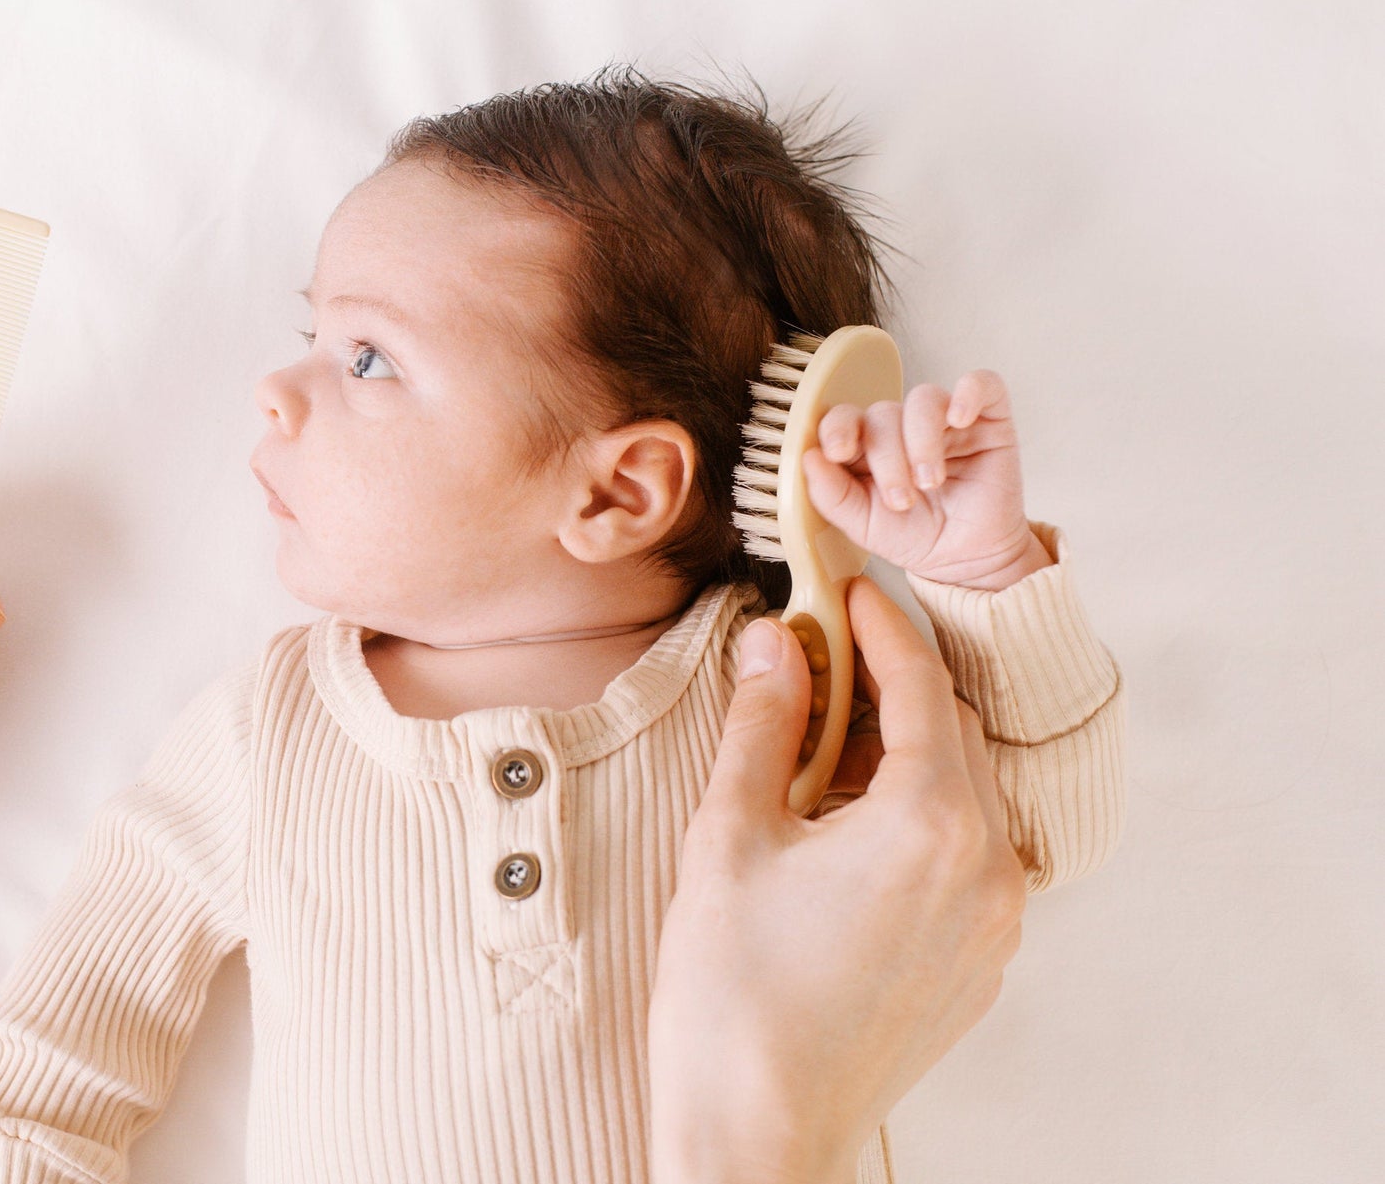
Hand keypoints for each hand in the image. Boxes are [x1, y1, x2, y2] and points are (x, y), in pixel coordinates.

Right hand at [647, 577, 1025, 1183]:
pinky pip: (968, 860)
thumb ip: (763, 726)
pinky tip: (851, 830)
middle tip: (822, 663)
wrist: (755, 1133)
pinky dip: (922, 821)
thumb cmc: (732, 995)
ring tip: (825, 750)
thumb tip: (775, 643)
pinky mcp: (979, 967)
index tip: (847, 593)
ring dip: (907, 757)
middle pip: (952, 738)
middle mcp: (986, 869)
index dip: (881, 629)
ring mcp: (993, 926)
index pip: (920, 689)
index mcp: (929, 824)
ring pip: (966, 800)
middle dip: (891, 691)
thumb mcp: (730, 838)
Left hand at [799, 369, 1049, 590]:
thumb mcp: (862, 525)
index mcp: (865, 448)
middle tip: (902, 500)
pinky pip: (981, 383)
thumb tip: (808, 457)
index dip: (837, 427)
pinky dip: (968, 394)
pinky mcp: (989, 419)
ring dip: (921, 441)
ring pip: (923, 399)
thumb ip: (831, 495)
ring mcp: (944, 420)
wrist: (967, 560)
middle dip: (888, 459)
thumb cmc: (915, 538)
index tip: (840, 452)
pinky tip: (960, 420)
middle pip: (883, 413)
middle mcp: (902, 427)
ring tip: (931, 482)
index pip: (844, 417)